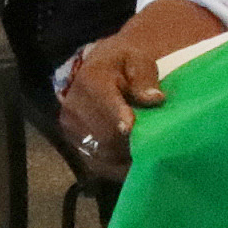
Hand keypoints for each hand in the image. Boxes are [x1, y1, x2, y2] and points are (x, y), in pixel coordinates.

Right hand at [57, 36, 166, 180]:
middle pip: (104, 135)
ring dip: (125, 156)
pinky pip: (96, 163)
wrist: (96, 70)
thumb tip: (154, 99)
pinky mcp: (73, 144)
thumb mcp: (137, 60)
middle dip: (131, 142)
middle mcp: (73, 107)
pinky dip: (116, 167)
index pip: (105, 104)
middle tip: (157, 147)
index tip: (132, 128)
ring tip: (149, 156)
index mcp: (90, 80)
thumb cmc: (123, 65)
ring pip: (101, 153)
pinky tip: (134, 164)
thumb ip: (144, 78)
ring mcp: (70, 128)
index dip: (119, 118)